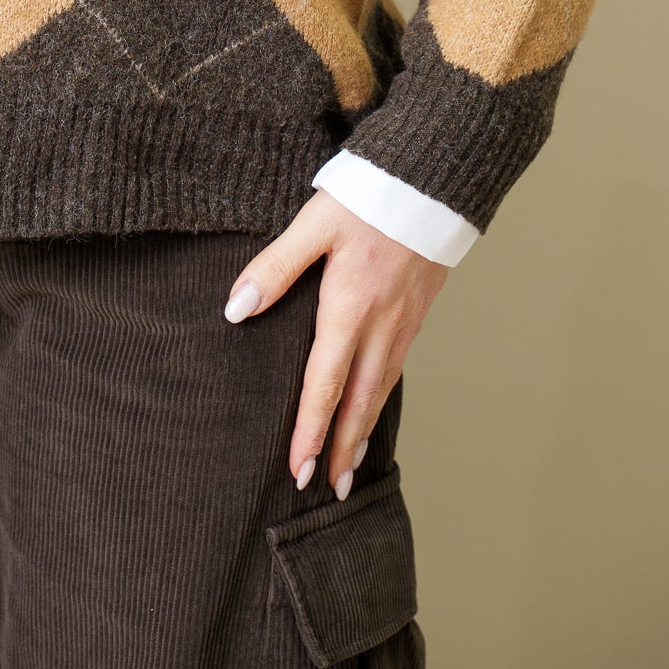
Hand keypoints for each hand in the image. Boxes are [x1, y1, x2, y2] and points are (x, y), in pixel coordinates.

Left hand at [223, 190, 448, 496]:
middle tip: (329, 491)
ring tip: (351, 466)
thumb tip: (236, 309)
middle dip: (342, 449)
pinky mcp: (417, 310)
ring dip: (364, 431)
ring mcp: (404, 321)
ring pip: (382, 389)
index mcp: (349, 308)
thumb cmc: (368, 196)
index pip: (324, 385)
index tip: (299, 470)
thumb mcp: (314, 224)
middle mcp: (380, 325)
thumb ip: (275, 267)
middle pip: (359, 402)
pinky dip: (382, 399)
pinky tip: (373, 405)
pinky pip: (397, 368)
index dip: (311, 431)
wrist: (432, 177)